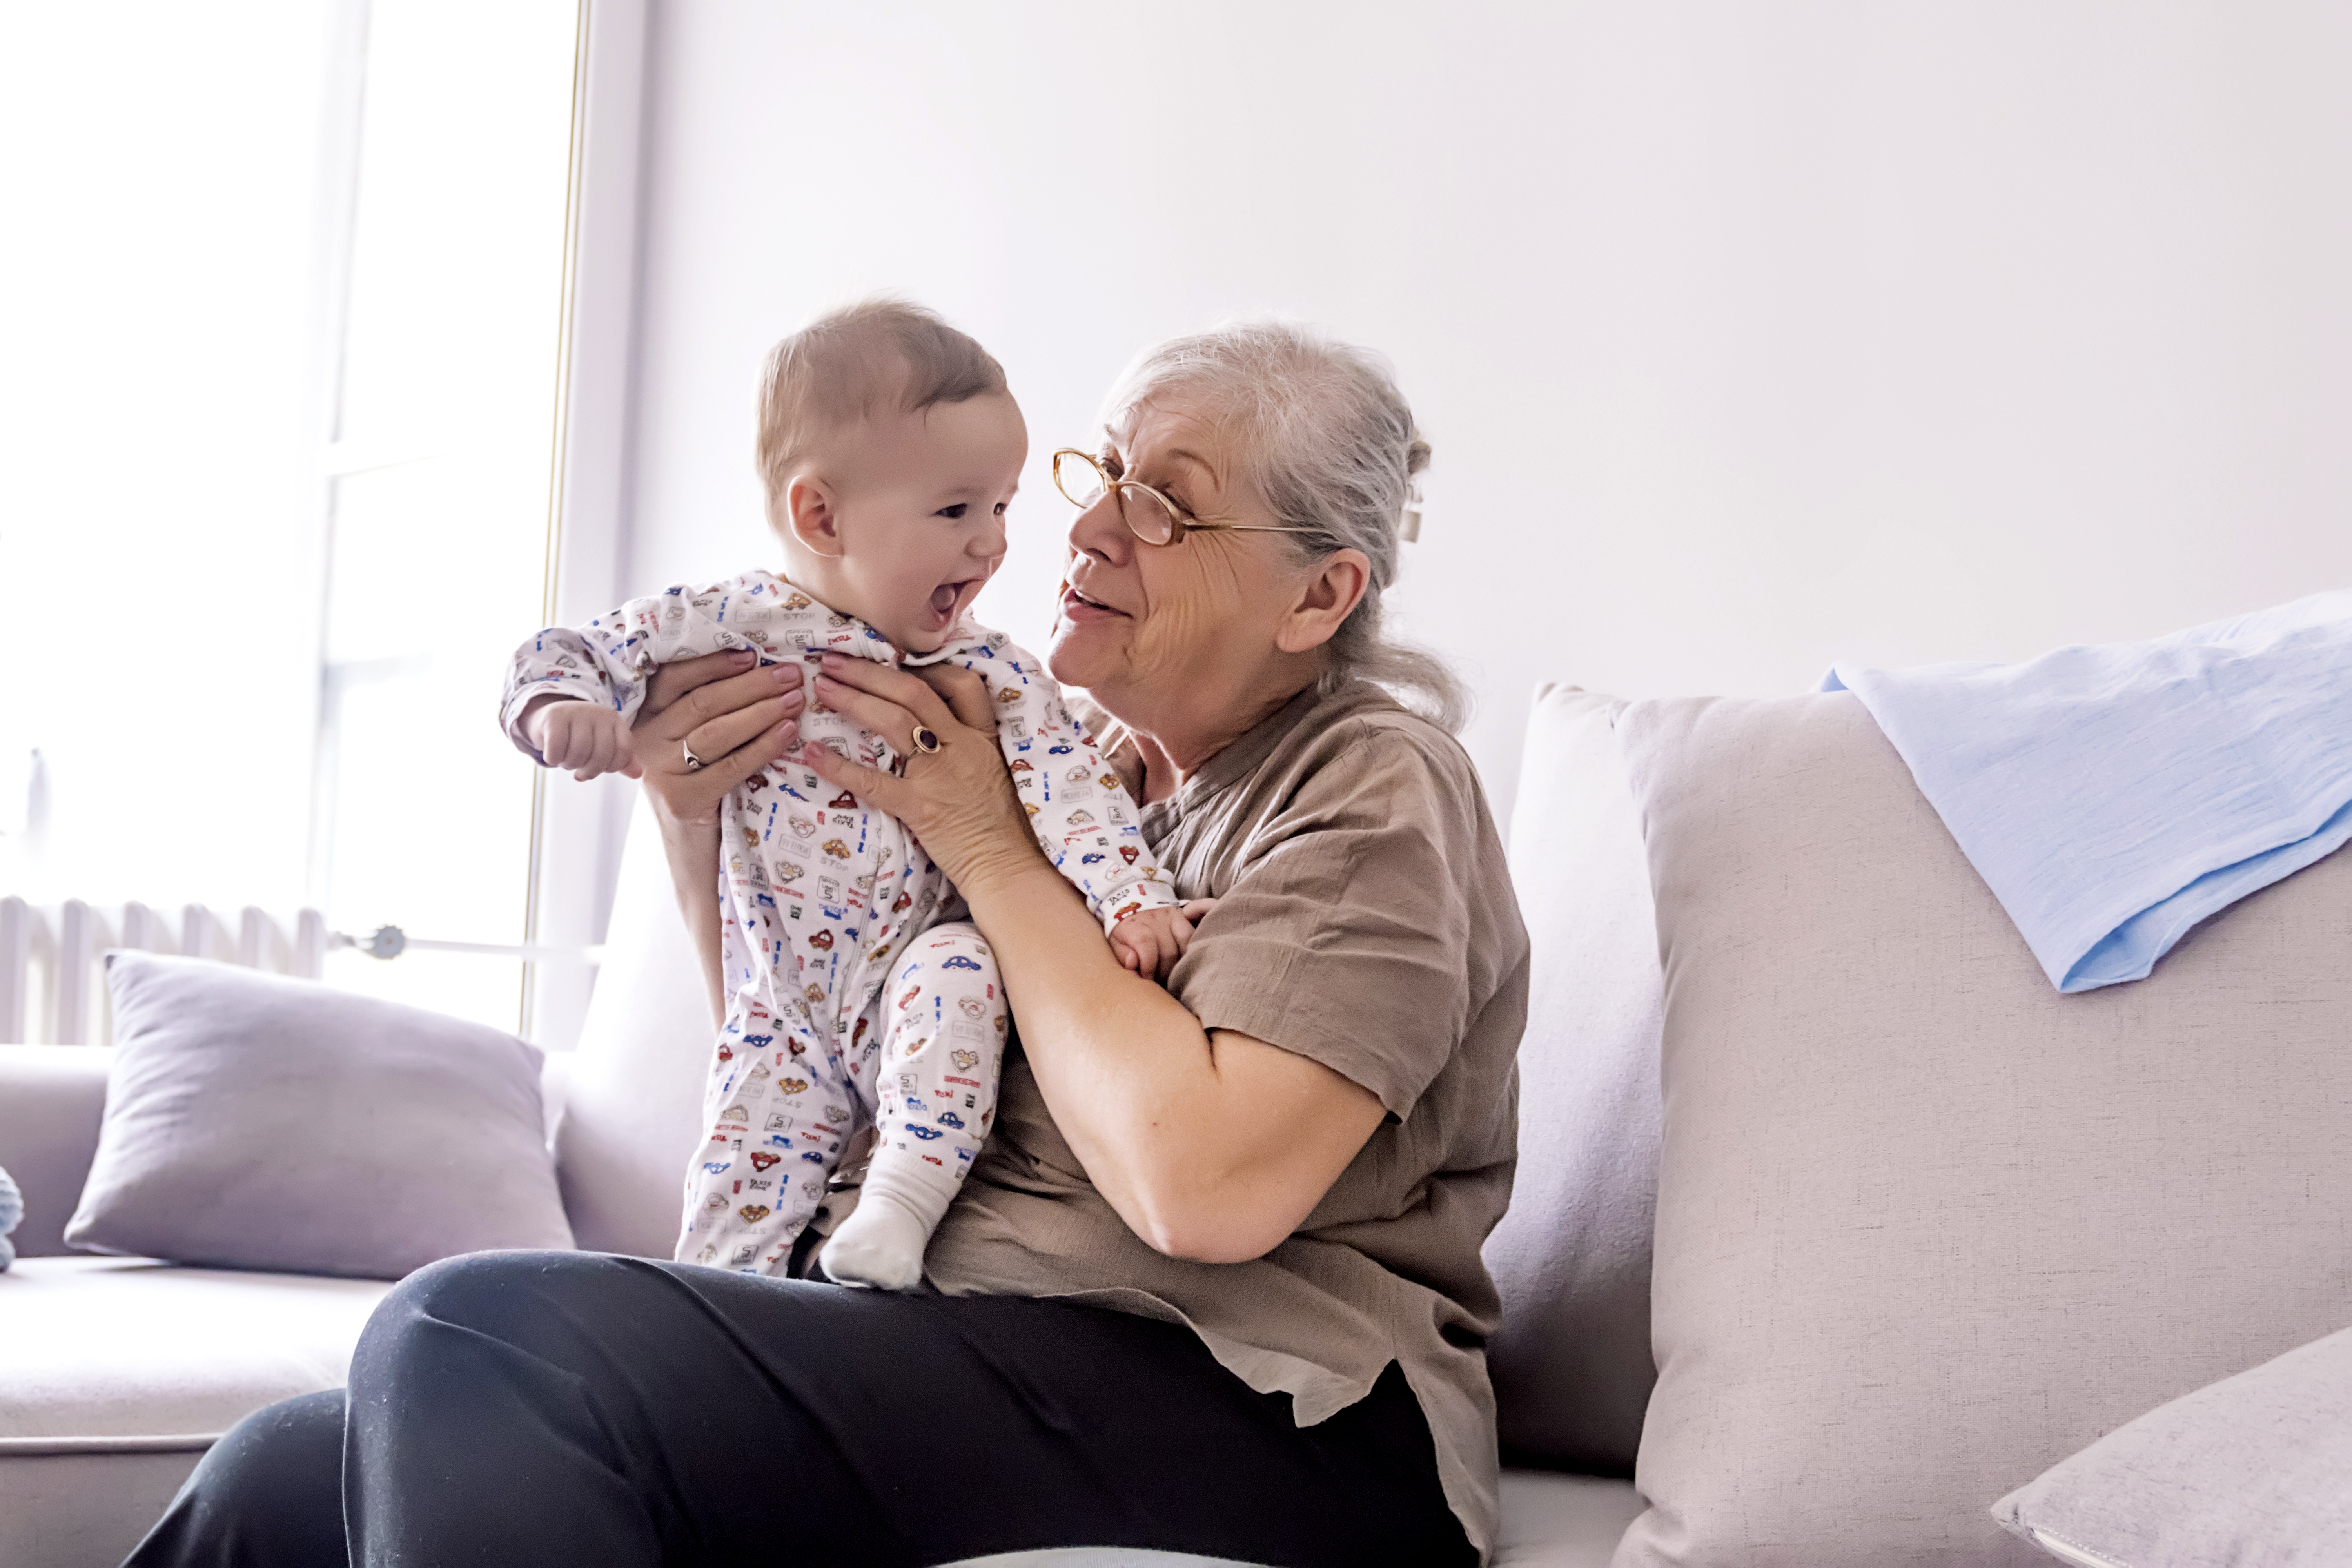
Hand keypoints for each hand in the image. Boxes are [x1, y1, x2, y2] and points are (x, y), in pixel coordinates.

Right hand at [526, 698, 642, 781]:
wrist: (549, 718)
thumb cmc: (581, 736)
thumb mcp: (604, 745)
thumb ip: (622, 759)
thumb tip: (637, 774)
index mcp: (615, 720)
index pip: (624, 750)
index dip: (613, 767)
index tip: (602, 769)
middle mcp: (598, 713)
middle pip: (601, 755)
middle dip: (590, 771)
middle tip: (580, 770)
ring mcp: (576, 712)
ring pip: (578, 754)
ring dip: (570, 765)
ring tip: (567, 760)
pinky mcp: (553, 717)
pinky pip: (556, 750)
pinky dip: (553, 759)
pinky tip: (554, 756)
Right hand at [631, 651, 806, 828]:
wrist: (689, 847)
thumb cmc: (698, 785)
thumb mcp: (692, 743)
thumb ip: (707, 710)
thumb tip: (757, 666)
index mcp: (645, 717)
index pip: (675, 678)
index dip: (714, 663)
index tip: (753, 654)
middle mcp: (646, 740)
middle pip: (703, 701)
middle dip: (752, 685)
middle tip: (790, 674)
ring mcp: (660, 770)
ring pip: (718, 731)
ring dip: (762, 711)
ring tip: (796, 699)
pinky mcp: (682, 799)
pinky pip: (732, 765)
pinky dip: (763, 746)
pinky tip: (788, 733)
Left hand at [798, 653, 1041, 895]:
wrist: (1008, 867)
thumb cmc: (1001, 825)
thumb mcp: (995, 770)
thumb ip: (969, 745)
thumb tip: (931, 726)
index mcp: (982, 736)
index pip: (961, 683)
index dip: (924, 668)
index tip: (893, 663)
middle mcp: (962, 746)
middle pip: (914, 691)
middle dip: (870, 672)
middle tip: (834, 661)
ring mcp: (940, 775)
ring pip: (894, 721)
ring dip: (853, 699)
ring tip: (821, 688)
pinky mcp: (920, 807)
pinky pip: (873, 782)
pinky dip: (839, 766)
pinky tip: (812, 754)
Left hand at [1109, 900, 1218, 984]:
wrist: (1132, 906)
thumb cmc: (1124, 932)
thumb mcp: (1115, 943)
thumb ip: (1122, 955)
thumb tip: (1132, 964)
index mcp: (1133, 925)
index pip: (1145, 943)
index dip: (1148, 965)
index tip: (1147, 980)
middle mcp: (1154, 918)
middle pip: (1167, 951)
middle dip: (1164, 973)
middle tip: (1159, 983)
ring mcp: (1171, 916)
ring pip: (1183, 945)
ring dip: (1179, 965)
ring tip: (1171, 975)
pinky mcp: (1182, 916)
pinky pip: (1192, 936)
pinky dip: (1190, 952)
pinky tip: (1183, 963)